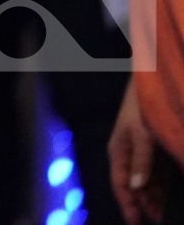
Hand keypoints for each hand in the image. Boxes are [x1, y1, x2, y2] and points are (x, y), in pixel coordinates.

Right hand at [110, 78, 164, 224]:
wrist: (151, 77)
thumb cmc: (141, 103)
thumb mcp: (141, 133)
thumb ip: (141, 160)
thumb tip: (136, 187)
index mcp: (119, 150)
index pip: (122, 185)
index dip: (129, 206)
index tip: (136, 224)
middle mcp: (128, 152)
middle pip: (135, 186)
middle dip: (144, 206)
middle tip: (156, 223)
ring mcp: (142, 150)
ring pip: (147, 181)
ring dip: (155, 198)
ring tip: (163, 215)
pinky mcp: (153, 146)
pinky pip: (157, 172)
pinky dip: (162, 186)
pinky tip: (168, 196)